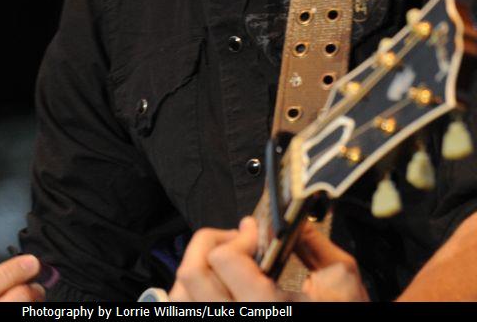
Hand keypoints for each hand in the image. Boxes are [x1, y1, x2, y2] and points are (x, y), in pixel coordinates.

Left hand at [169, 216, 369, 301]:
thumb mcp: (342, 279)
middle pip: (192, 274)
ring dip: (197, 270)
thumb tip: (286, 216)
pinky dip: (192, 296)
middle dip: (209, 243)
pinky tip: (218, 289)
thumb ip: (314, 242)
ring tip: (224, 265)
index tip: (252, 232)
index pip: (226, 261)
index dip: (238, 236)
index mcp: (273, 310)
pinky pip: (183, 313)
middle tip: (234, 241)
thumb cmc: (347, 316)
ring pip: (180, 297)